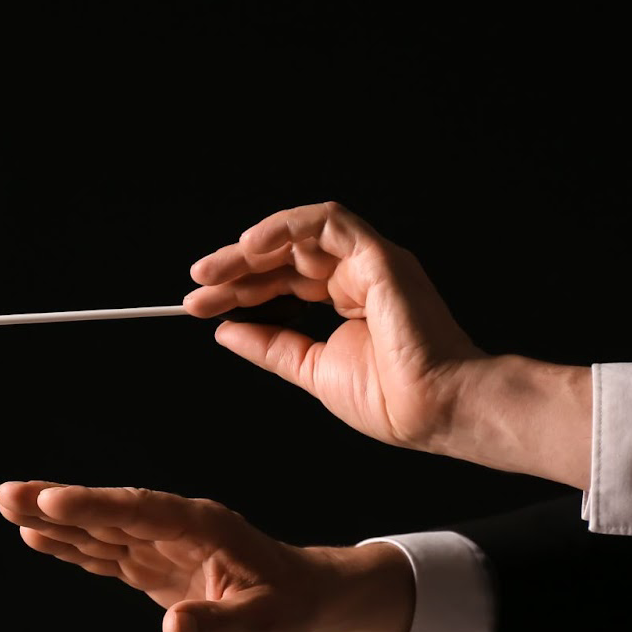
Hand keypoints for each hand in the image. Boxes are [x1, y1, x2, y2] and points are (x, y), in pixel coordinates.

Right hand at [0, 480, 412, 631]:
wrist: (299, 594)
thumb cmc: (285, 604)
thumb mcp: (262, 622)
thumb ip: (217, 623)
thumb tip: (172, 631)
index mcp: (202, 526)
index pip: (140, 512)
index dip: (94, 507)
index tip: (51, 502)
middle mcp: (174, 526)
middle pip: (109, 511)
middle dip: (58, 504)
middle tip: (6, 495)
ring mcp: (159, 543)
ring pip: (99, 528)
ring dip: (54, 520)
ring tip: (7, 506)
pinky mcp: (150, 562)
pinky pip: (104, 551)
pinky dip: (71, 545)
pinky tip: (37, 537)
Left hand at [184, 201, 591, 488]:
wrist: (434, 411)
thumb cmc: (393, 400)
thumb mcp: (311, 369)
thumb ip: (271, 345)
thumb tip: (226, 331)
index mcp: (346, 303)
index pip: (282, 282)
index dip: (239, 290)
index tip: (200, 305)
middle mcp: (357, 277)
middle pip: (284, 257)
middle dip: (235, 270)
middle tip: (197, 287)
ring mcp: (369, 263)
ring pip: (300, 235)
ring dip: (250, 249)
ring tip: (213, 271)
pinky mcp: (379, 257)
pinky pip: (329, 221)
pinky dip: (286, 226)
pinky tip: (251, 246)